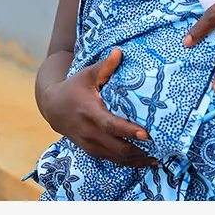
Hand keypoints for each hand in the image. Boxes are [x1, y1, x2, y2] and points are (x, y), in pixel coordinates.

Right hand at [38, 48, 156, 167]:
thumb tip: (119, 52)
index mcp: (89, 111)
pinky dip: (130, 162)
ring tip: (159, 157)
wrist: (53, 108)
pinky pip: (113, 160)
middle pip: (117, 147)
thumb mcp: (86, 75)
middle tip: (161, 147)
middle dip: (139, 150)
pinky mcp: (92, 151)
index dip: (127, 131)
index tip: (146, 134)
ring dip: (138, 159)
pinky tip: (146, 160)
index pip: (109, 125)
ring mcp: (90, 144)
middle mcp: (89, 131)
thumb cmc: (74, 88)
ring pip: (117, 157)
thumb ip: (104, 67)